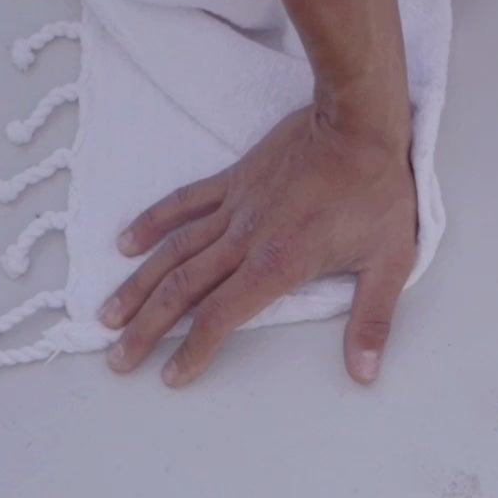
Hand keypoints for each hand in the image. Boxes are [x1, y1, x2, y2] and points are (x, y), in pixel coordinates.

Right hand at [101, 104, 417, 388]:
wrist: (359, 121)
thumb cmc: (377, 192)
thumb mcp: (390, 261)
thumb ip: (372, 320)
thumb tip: (365, 374)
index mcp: (277, 265)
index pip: (222, 317)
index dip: (193, 350)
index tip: (169, 376)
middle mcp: (245, 240)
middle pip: (183, 290)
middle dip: (147, 328)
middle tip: (118, 360)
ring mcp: (234, 207)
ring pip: (174, 251)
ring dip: (138, 285)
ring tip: (107, 315)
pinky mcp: (233, 178)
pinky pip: (184, 202)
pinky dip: (152, 221)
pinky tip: (125, 242)